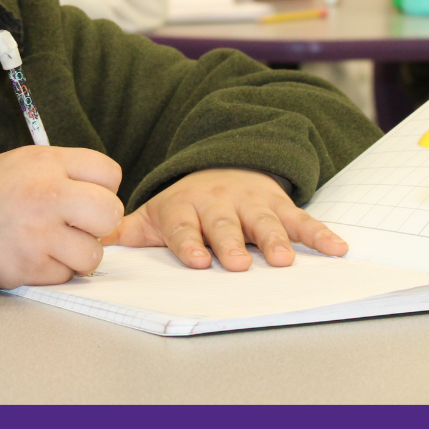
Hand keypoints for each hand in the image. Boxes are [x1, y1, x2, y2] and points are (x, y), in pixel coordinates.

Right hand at [0, 146, 124, 288]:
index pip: (111, 174)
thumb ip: (73, 170)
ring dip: (79, 252)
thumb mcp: (33, 160)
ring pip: (92, 254)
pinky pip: (64, 276)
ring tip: (56, 242)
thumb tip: (110, 194)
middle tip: (80, 224)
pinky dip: (54, 270)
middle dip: (101, 223)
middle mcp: (45, 198)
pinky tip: (36, 255)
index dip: (104, 188)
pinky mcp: (25, 269)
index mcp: (50, 165)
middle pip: (110, 215)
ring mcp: (36, 236)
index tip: (86, 194)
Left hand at [102, 169, 346, 270]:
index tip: (199, 261)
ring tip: (285, 260)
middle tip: (239, 264)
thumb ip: (127, 232)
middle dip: (232, 244)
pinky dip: (321, 234)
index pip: (184, 227)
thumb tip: (91, 244)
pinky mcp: (280, 205)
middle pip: (225, 226)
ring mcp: (252, 204)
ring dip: (275, 240)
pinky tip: (337, 249)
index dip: (191, 243)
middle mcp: (219, 204)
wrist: (226, 164)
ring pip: (264, 222)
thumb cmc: (188, 203)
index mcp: (184, 208)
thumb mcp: (156, 213)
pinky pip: (302, 220)